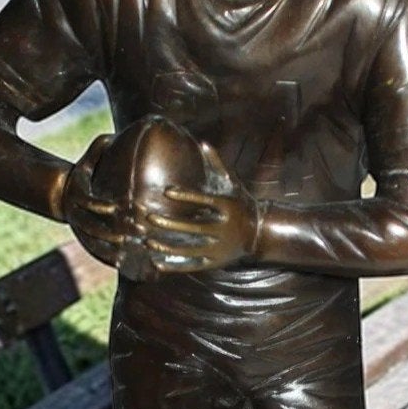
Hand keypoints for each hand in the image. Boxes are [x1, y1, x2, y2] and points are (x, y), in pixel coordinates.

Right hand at [60, 134, 127, 266]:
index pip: (91, 201)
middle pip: (94, 227)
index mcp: (78, 191)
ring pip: (96, 244)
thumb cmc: (88, 170)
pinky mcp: (86, 241)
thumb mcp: (93, 154)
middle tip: (141, 231)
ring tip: (138, 251)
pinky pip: (100, 254)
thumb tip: (124, 132)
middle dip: (116, 232)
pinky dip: (114, 259)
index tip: (126, 208)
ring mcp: (80, 229)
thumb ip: (103, 145)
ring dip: (116, 249)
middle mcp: (76, 213)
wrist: (65, 194)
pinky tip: (129, 261)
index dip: (106, 206)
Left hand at [143, 141, 259, 273]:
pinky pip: (193, 265)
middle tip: (149, 218)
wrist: (260, 233)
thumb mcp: (233, 184)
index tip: (166, 191)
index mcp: (228, 207)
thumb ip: (217, 165)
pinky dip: (175, 265)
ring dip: (168, 246)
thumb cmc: (241, 203)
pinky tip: (157, 262)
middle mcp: (225, 229)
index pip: (205, 201)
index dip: (186, 196)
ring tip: (148, 241)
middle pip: (194, 228)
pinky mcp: (215, 262)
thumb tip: (204, 143)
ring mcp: (220, 248)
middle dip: (171, 224)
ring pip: (191, 249)